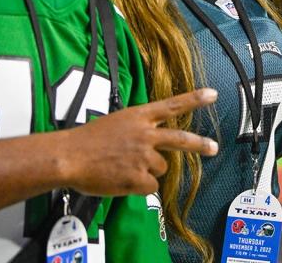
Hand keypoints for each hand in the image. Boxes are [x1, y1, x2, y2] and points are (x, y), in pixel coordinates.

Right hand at [59, 88, 218, 195]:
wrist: (67, 156)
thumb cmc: (87, 141)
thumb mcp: (117, 123)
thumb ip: (138, 130)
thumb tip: (153, 146)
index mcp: (139, 116)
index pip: (171, 105)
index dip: (194, 99)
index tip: (213, 94)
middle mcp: (145, 134)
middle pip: (179, 139)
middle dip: (199, 144)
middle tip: (214, 148)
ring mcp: (143, 156)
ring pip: (160, 168)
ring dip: (148, 171)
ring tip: (123, 168)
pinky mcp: (138, 177)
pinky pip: (150, 186)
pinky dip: (139, 187)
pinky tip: (122, 180)